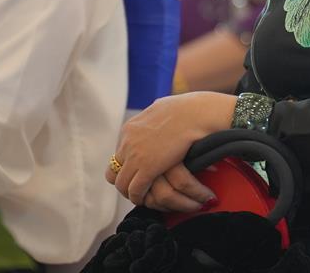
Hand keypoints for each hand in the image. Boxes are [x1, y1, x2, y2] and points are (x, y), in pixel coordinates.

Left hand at [106, 91, 236, 205]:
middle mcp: (127, 142)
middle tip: (137, 189)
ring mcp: (134, 155)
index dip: (126, 168)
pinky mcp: (146, 168)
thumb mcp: (161, 110)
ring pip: (122, 185)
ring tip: (143, 198)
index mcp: (130, 129)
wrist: (195, 113)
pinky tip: (148, 200)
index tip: (137, 174)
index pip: (117, 156)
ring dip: (131, 193)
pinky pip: (135, 190)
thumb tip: (157, 117)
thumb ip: (153, 120)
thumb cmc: (187, 109)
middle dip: (124, 182)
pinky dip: (139, 197)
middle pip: (113, 172)